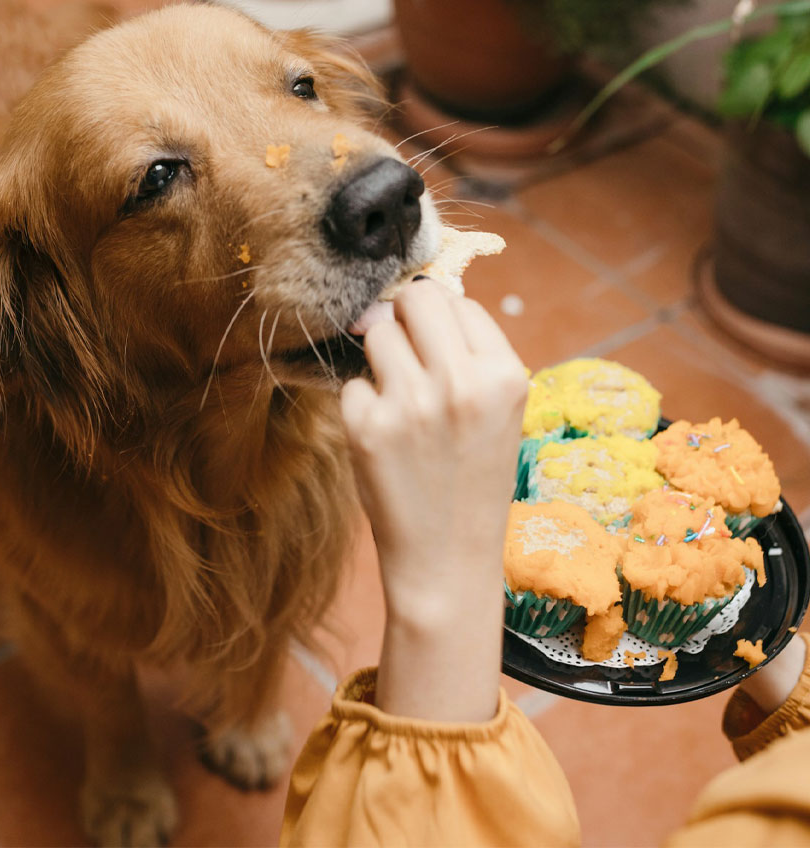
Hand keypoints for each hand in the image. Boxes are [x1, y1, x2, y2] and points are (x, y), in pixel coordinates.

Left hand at [340, 280, 526, 720]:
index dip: (439, 319)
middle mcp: (460, 383)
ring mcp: (411, 404)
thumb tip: (412, 298)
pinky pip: (353, 382)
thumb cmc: (472, 479)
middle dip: (404, 317)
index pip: (457, 302)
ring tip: (399, 400)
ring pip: (377, 332)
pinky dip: (362, 402)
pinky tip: (383, 436)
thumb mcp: (498, 413)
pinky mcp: (366, 427)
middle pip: (415, 299)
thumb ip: (468, 356)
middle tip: (404, 352)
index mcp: (504, 375)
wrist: (448, 559)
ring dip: (380, 358)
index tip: (433, 344)